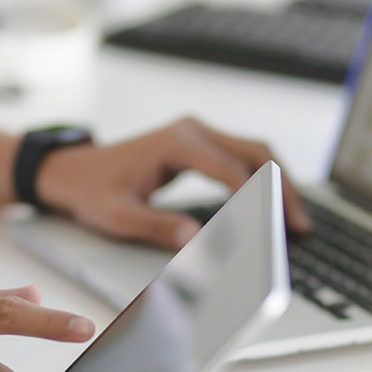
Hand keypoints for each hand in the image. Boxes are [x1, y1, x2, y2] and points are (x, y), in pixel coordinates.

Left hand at [36, 116, 311, 248]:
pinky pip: (240, 157)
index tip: (277, 226)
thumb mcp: (120, 217)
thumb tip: (196, 241)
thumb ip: (158, 228)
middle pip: (255, 153)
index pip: (231, 170)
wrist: (72, 171)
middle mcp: (191, 130)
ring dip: (278, 182)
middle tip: (300, 224)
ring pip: (254, 152)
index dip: (259, 199)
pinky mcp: (197, 144)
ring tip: (295, 219)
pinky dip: (262, 179)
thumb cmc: (92, 191)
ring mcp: (196, 134)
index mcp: (176, 143)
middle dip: (282, 188)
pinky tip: (272, 206)